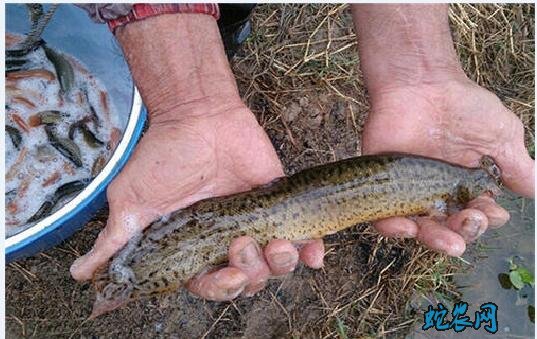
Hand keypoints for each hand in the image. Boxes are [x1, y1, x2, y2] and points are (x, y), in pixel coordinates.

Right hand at [70, 100, 323, 299]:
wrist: (197, 116)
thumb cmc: (163, 158)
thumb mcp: (132, 201)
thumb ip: (115, 241)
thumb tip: (81, 275)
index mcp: (195, 250)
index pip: (213, 286)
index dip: (224, 289)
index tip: (230, 274)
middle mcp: (226, 242)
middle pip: (249, 281)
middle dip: (252, 275)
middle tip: (245, 246)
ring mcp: (256, 224)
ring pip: (277, 266)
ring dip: (282, 264)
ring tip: (278, 243)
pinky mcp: (278, 205)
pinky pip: (304, 238)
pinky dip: (312, 250)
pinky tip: (315, 252)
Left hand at [362, 78, 533, 255]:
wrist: (421, 83)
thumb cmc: (463, 106)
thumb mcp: (501, 135)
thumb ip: (517, 166)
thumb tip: (536, 191)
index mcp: (467, 186)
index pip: (479, 215)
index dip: (486, 220)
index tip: (490, 212)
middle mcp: (439, 194)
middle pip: (451, 228)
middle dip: (465, 232)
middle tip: (471, 220)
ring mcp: (409, 191)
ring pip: (421, 229)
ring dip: (435, 240)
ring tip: (448, 242)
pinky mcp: (382, 186)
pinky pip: (384, 217)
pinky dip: (394, 228)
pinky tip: (408, 227)